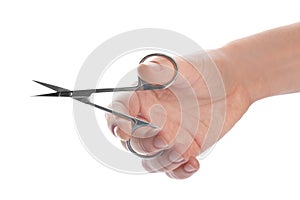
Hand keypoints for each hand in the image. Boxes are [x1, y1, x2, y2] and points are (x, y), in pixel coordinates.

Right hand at [106, 49, 251, 178]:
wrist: (233, 84)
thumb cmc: (206, 70)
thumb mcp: (186, 66)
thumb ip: (163, 69)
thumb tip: (142, 70)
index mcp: (144, 96)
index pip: (119, 110)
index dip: (116, 121)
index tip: (124, 130)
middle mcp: (150, 118)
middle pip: (132, 141)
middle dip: (145, 144)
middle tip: (165, 137)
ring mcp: (166, 135)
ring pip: (150, 160)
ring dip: (162, 162)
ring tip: (182, 154)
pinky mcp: (183, 148)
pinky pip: (172, 168)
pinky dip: (179, 172)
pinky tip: (193, 164)